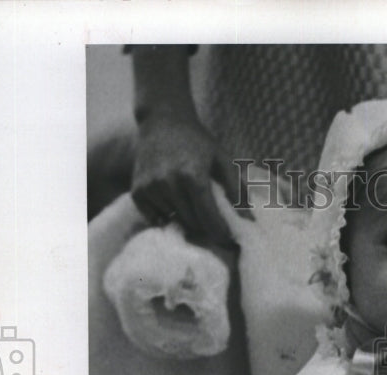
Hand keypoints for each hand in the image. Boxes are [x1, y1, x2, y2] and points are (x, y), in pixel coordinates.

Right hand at [132, 112, 249, 247]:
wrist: (161, 121)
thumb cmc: (197, 142)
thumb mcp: (222, 159)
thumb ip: (237, 189)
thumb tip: (248, 219)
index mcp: (192, 175)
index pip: (208, 217)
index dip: (221, 233)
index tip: (230, 241)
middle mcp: (169, 183)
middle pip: (192, 223)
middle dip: (205, 227)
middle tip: (212, 222)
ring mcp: (150, 188)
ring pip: (175, 221)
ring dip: (185, 218)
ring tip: (189, 201)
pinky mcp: (137, 192)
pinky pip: (156, 219)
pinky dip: (166, 216)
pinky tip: (172, 200)